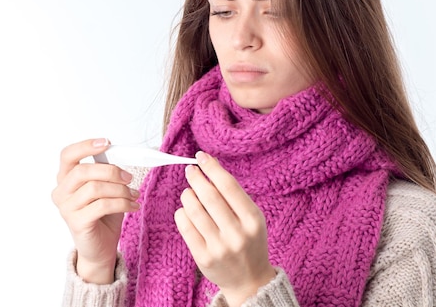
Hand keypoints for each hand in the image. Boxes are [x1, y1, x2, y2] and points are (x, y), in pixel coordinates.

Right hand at [51, 138, 139, 283]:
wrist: (101, 247)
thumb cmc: (103, 214)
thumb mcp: (106, 187)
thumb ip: (106, 171)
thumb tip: (120, 154)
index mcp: (65, 178)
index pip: (67, 155)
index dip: (86, 146)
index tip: (107, 142)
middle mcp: (61, 192)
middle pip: (83, 171)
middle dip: (111, 171)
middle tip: (129, 178)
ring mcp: (66, 209)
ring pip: (95, 188)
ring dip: (120, 190)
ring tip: (133, 195)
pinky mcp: (77, 223)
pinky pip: (102, 205)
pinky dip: (123, 203)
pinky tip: (133, 206)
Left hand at [174, 151, 275, 306]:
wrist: (250, 279)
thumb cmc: (250, 241)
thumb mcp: (253, 218)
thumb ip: (234, 196)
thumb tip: (210, 167)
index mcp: (253, 219)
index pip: (229, 186)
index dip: (213, 168)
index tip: (201, 157)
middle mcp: (237, 233)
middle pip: (210, 196)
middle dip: (197, 178)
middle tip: (190, 170)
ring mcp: (219, 247)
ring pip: (194, 211)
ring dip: (188, 195)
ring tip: (188, 192)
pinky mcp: (203, 257)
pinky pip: (186, 228)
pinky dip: (182, 214)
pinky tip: (185, 210)